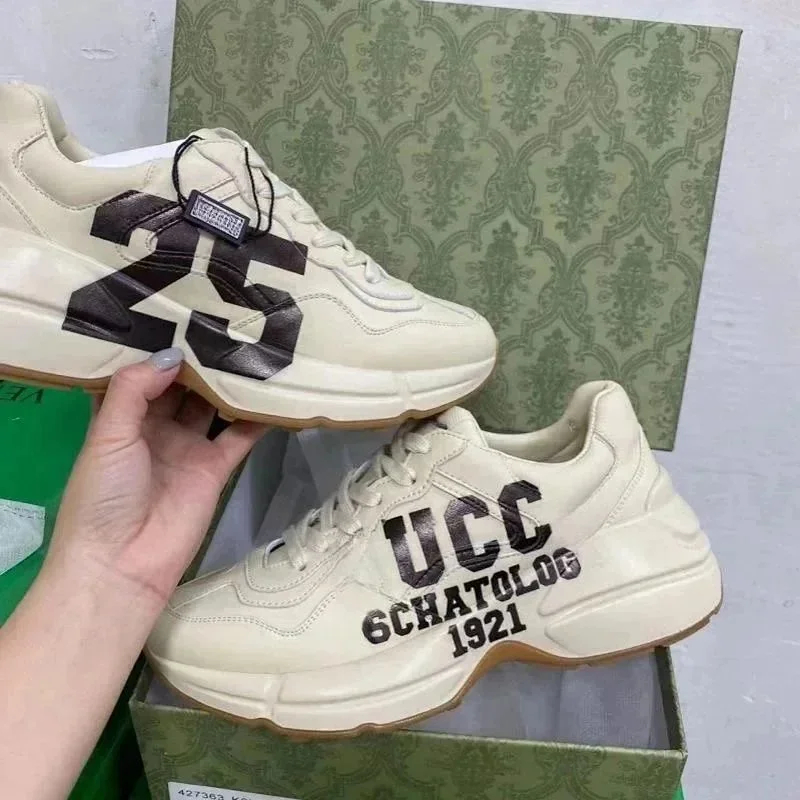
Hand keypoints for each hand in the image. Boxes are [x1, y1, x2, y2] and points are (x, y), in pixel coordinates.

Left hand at [46, 347, 265, 609]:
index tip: (181, 312)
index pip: (142, 373)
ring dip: (228, 382)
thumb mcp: (107, 434)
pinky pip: (239, 435)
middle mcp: (155, 428)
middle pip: (182, 386)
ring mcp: (188, 447)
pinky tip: (272, 390)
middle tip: (225, 321)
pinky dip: (255, 416)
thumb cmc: (104, 493)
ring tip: (251, 345)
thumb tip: (175, 353)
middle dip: (199, 359)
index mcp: (121, 418)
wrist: (123, 561)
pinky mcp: (217, 467)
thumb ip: (135, 389)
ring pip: (212, 405)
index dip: (159, 346)